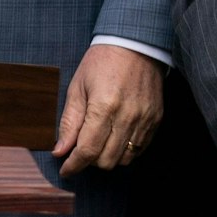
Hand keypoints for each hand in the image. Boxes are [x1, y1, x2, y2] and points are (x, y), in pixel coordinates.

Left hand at [53, 45, 163, 174]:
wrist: (135, 46)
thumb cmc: (101, 63)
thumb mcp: (77, 88)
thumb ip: (69, 122)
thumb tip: (60, 149)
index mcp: (104, 107)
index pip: (87, 150)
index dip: (74, 164)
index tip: (65, 170)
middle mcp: (127, 117)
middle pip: (107, 160)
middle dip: (89, 162)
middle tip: (78, 151)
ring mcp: (145, 121)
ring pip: (124, 159)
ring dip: (107, 158)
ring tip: (96, 144)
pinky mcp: (156, 121)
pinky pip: (139, 149)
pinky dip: (124, 151)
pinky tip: (113, 139)